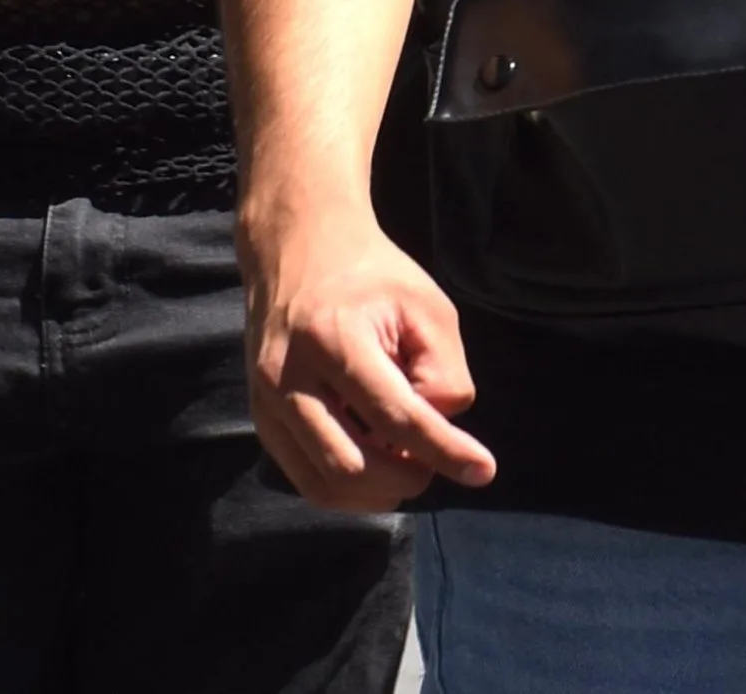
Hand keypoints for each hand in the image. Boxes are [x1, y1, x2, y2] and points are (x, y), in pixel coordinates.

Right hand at [240, 197, 494, 511]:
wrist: (298, 254)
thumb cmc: (372, 278)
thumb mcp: (426, 306)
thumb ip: (443, 370)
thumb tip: (440, 430)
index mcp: (335, 339)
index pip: (396, 415)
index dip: (445, 449)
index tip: (484, 472)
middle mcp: (289, 378)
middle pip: (354, 464)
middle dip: (409, 476)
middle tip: (437, 459)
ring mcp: (267, 405)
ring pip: (327, 485)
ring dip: (379, 490)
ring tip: (409, 460)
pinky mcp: (262, 423)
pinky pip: (308, 480)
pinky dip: (351, 488)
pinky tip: (379, 463)